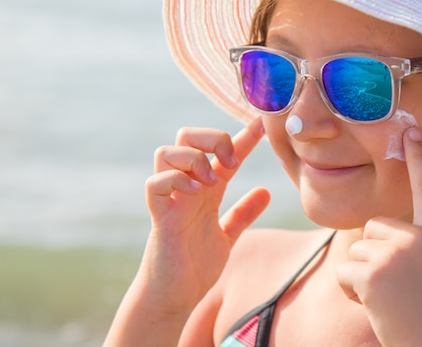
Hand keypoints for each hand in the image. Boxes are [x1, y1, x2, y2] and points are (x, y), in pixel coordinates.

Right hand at [143, 117, 270, 309]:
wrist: (175, 296)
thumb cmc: (195, 265)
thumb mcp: (228, 235)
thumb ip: (243, 213)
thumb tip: (265, 191)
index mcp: (204, 190)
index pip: (221, 153)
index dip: (242, 137)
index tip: (262, 126)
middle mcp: (186, 188)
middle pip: (186, 138)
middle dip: (210, 138)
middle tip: (231, 161)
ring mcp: (170, 200)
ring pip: (166, 153)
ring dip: (193, 158)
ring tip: (211, 179)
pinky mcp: (159, 217)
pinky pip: (155, 184)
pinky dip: (175, 180)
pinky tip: (195, 190)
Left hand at [336, 127, 421, 346]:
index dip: (419, 159)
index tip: (411, 131)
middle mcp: (417, 237)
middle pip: (375, 226)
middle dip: (376, 253)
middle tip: (394, 285)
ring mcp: (394, 253)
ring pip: (357, 250)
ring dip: (363, 275)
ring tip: (388, 299)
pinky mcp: (371, 273)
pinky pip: (345, 272)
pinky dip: (351, 291)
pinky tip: (374, 307)